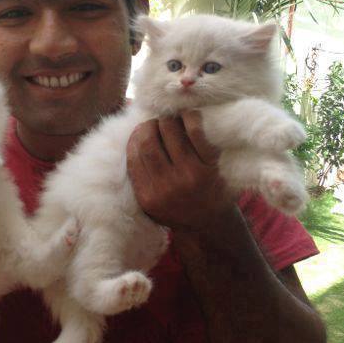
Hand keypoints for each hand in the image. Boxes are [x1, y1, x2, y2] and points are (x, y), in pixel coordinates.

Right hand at [126, 111, 234, 231]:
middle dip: (149, 126)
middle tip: (155, 124)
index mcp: (148, 196)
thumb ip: (139, 179)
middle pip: (149, 142)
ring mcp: (190, 175)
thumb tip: (132, 139)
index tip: (139, 132)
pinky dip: (189, 118)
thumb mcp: (150, 204)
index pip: (134, 156)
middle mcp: (167, 186)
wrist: (211, 225)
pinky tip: (187, 117)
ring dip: (168, 120)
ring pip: (170, 132)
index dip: (135, 138)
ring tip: (170, 121)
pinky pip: (196, 132)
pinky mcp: (210, 166)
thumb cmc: (178, 210)